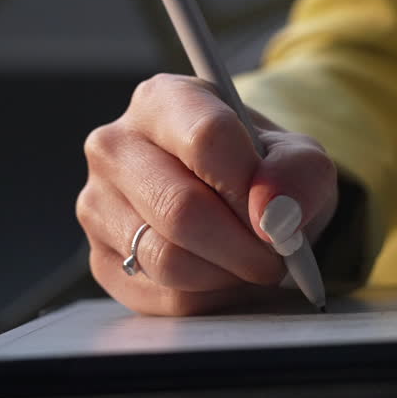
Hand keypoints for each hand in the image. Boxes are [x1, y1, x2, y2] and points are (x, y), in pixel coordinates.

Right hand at [78, 74, 338, 315]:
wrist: (234, 205)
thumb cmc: (261, 172)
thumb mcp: (298, 159)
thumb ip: (299, 174)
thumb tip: (273, 215)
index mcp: (163, 99)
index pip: (206, 138)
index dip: (252, 186)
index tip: (280, 214)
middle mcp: (115, 146)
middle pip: (181, 208)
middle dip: (243, 246)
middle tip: (275, 256)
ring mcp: (97, 205)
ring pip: (169, 260)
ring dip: (227, 275)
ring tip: (250, 263)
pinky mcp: (100, 261)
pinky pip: (163, 296)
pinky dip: (209, 298)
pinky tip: (222, 277)